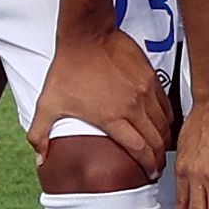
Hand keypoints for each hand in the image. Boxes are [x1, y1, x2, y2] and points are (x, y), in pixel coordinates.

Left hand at [28, 24, 171, 175]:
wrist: (87, 35)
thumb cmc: (69, 67)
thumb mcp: (48, 103)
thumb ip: (41, 134)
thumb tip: (41, 158)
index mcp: (111, 117)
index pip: (139, 149)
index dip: (147, 165)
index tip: (149, 174)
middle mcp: (132, 107)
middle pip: (156, 140)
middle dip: (160, 158)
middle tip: (158, 166)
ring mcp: (145, 92)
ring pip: (164, 123)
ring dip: (165, 139)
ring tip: (162, 149)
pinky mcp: (150, 78)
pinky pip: (165, 105)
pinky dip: (167, 119)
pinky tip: (164, 124)